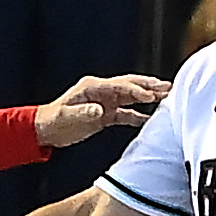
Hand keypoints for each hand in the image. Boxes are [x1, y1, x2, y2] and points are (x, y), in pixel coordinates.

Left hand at [34, 74, 171, 147]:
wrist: (45, 130)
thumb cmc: (54, 121)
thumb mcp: (67, 116)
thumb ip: (84, 113)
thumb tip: (100, 110)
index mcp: (93, 87)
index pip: (120, 86)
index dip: (137, 90)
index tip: (152, 96)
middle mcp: (101, 91)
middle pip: (130, 86)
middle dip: (150, 87)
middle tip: (169, 88)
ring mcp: (104, 102)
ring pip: (131, 98)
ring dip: (148, 98)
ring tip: (167, 98)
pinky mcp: (105, 114)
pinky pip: (125, 113)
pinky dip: (138, 115)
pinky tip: (151, 119)